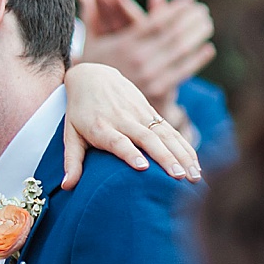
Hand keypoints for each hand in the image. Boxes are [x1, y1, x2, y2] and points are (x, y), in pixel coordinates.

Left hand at [61, 61, 200, 189]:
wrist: (93, 76)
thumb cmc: (79, 111)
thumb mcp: (70, 133)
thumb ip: (71, 160)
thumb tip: (67, 187)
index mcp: (101, 127)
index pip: (117, 141)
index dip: (129, 153)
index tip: (142, 167)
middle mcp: (123, 119)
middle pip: (147, 139)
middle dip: (165, 158)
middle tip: (179, 178)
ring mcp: (139, 114)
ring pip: (164, 134)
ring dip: (181, 154)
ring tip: (195, 175)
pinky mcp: (151, 112)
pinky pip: (171, 130)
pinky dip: (185, 145)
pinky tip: (196, 162)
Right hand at [78, 0, 215, 104]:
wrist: (96, 107)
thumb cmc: (93, 69)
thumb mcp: (92, 42)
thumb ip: (93, 15)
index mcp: (125, 44)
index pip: (157, 22)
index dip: (175, 10)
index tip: (189, 1)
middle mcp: (139, 59)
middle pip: (173, 34)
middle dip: (190, 20)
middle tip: (202, 10)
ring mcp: (150, 76)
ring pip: (181, 51)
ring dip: (197, 35)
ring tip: (206, 23)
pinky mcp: (158, 91)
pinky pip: (183, 72)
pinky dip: (197, 59)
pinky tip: (207, 48)